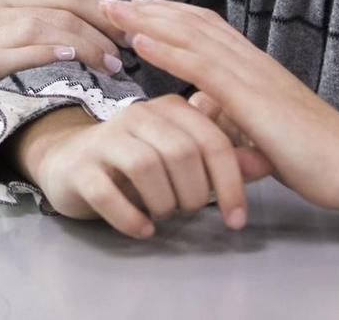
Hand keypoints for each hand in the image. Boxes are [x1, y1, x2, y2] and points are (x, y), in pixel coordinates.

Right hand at [0, 0, 128, 151]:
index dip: (101, 6)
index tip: (130, 30)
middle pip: (55, 3)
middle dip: (100, 23)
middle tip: (128, 50)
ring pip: (37, 25)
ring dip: (81, 43)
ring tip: (110, 63)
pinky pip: (9, 55)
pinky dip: (42, 52)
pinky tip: (68, 58)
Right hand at [15, 94, 273, 238]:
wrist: (70, 162)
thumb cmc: (136, 161)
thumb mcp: (184, 159)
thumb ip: (224, 159)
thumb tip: (268, 162)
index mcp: (169, 109)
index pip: (211, 140)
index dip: (230, 183)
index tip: (237, 219)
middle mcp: (137, 115)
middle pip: (180, 152)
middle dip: (194, 194)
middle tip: (189, 211)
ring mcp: (105, 138)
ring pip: (146, 167)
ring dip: (163, 203)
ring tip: (163, 215)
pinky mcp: (80, 166)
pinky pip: (108, 192)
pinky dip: (130, 217)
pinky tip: (142, 229)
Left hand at [104, 0, 338, 217]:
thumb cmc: (313, 155)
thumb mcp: (259, 133)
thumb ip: (228, 117)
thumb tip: (197, 109)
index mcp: (255, 67)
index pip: (205, 28)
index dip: (168, 14)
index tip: (133, 7)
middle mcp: (251, 61)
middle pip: (192, 22)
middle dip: (148, 8)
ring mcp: (252, 75)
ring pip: (191, 35)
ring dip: (147, 19)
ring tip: (112, 10)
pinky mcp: (251, 97)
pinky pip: (202, 66)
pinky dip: (166, 48)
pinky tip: (139, 40)